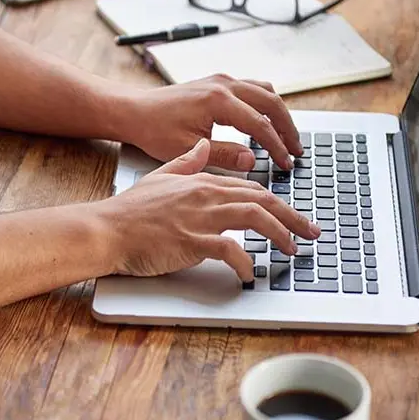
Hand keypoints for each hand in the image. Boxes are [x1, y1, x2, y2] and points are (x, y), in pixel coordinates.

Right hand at [94, 139, 319, 280]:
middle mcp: (206, 195)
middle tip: (312, 233)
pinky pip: (229, 250)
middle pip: (262, 201)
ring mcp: (200, 218)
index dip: (279, 202)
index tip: (294, 215)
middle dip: (293, 217)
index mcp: (203, 181)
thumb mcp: (161, 176)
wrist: (106, 228)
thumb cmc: (130, 210)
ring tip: (292, 250)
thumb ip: (186, 162)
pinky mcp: (192, 241)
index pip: (252, 188)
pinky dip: (245, 262)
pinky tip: (249, 273)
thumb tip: (203, 146)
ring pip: (254, 219)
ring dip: (280, 235)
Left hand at [119, 74, 303, 171]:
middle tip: (297, 151)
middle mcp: (224, 84)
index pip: (259, 124)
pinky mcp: (218, 82)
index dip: (276, 146)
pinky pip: (253, 88)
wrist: (134, 111)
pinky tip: (268, 122)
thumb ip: (224, 155)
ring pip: (265, 92)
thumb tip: (252, 161)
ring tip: (288, 138)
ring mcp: (222, 80)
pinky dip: (265, 105)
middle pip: (271, 102)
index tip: (286, 163)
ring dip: (280, 114)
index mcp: (218, 100)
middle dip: (287, 128)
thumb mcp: (188, 149)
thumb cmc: (154, 130)